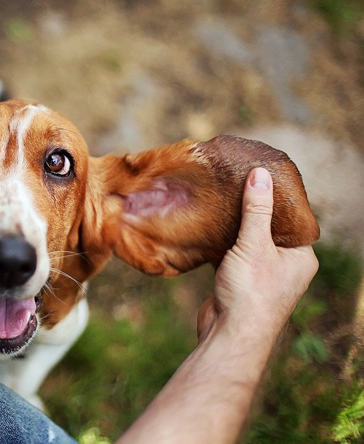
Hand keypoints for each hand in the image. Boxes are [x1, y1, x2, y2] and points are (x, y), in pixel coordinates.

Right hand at [198, 168, 317, 340]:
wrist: (229, 336)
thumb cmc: (251, 293)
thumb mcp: (254, 245)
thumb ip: (257, 210)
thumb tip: (260, 174)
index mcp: (300, 256)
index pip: (292, 218)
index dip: (276, 197)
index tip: (258, 176)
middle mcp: (285, 265)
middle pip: (268, 228)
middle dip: (251, 209)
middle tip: (234, 185)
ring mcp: (261, 275)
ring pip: (248, 241)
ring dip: (235, 226)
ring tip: (220, 201)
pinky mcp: (239, 281)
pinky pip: (232, 254)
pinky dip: (222, 242)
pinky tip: (209, 227)